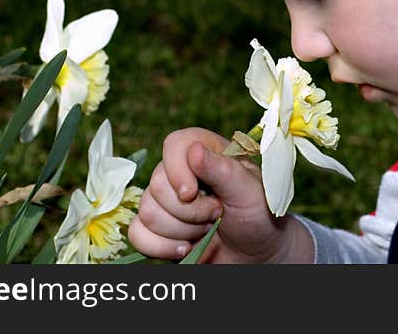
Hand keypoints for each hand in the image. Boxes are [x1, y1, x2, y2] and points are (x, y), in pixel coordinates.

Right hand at [128, 127, 312, 262]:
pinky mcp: (157, 229)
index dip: (177, 169)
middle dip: (189, 211)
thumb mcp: (249, 191)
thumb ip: (223, 170)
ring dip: (181, 230)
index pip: (174, 144)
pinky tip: (187, 248)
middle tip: (217, 215)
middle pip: (157, 184)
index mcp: (206, 152)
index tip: (192, 193)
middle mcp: (181, 172)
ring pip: (147, 212)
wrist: (257, 254)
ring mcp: (166, 201)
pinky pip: (137, 234)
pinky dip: (162, 247)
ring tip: (208, 230)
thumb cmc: (259, 216)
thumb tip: (194, 150)